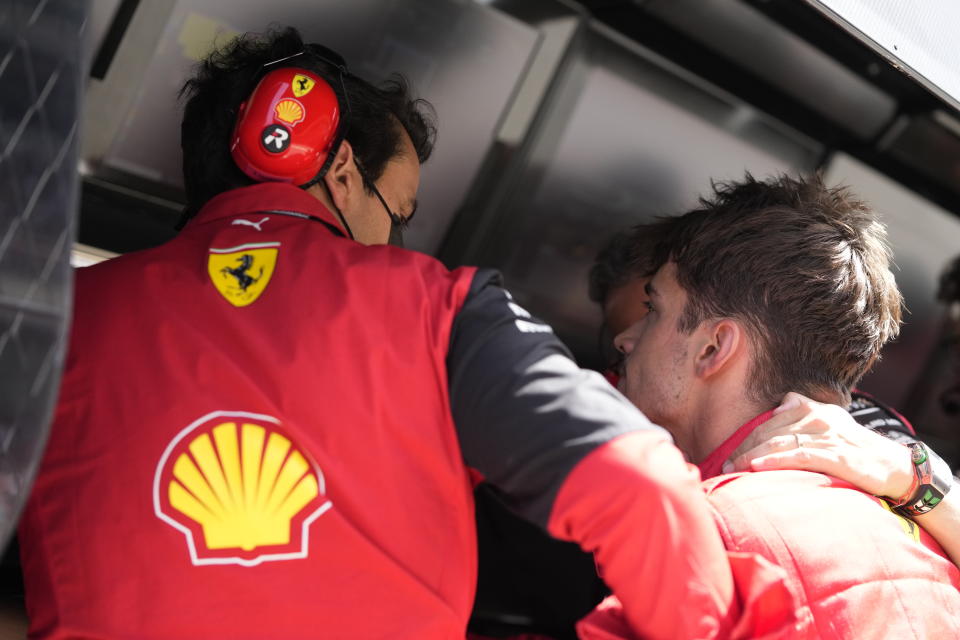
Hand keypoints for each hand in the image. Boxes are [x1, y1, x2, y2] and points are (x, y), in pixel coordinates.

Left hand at [725, 392, 913, 497]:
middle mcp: (816, 418)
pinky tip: (755, 467)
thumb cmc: (854, 447)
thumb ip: (804, 410)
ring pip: (777, 442)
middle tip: (723, 463)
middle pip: (768, 431)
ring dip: (750, 455)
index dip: (747, 436)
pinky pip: (796, 456)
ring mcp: (825, 436)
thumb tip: (782, 403)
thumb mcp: (830, 421)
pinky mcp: (833, 455)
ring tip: (731, 467)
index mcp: (811, 408)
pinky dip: (773, 460)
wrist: (892, 466)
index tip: (729, 451)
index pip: (769, 421)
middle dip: (743, 447)